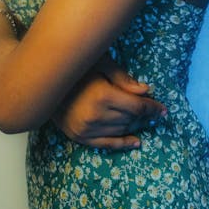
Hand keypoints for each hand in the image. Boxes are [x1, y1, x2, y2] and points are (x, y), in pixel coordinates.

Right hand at [52, 54, 166, 149]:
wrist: (44, 84)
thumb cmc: (75, 69)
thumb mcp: (100, 64)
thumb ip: (123, 78)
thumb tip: (146, 90)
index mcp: (103, 96)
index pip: (137, 106)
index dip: (152, 108)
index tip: (164, 109)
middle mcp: (96, 116)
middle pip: (131, 118)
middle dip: (144, 114)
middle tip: (155, 111)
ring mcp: (87, 129)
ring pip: (121, 129)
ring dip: (134, 124)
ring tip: (144, 119)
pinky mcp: (79, 137)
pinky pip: (106, 144)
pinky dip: (123, 144)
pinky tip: (136, 141)